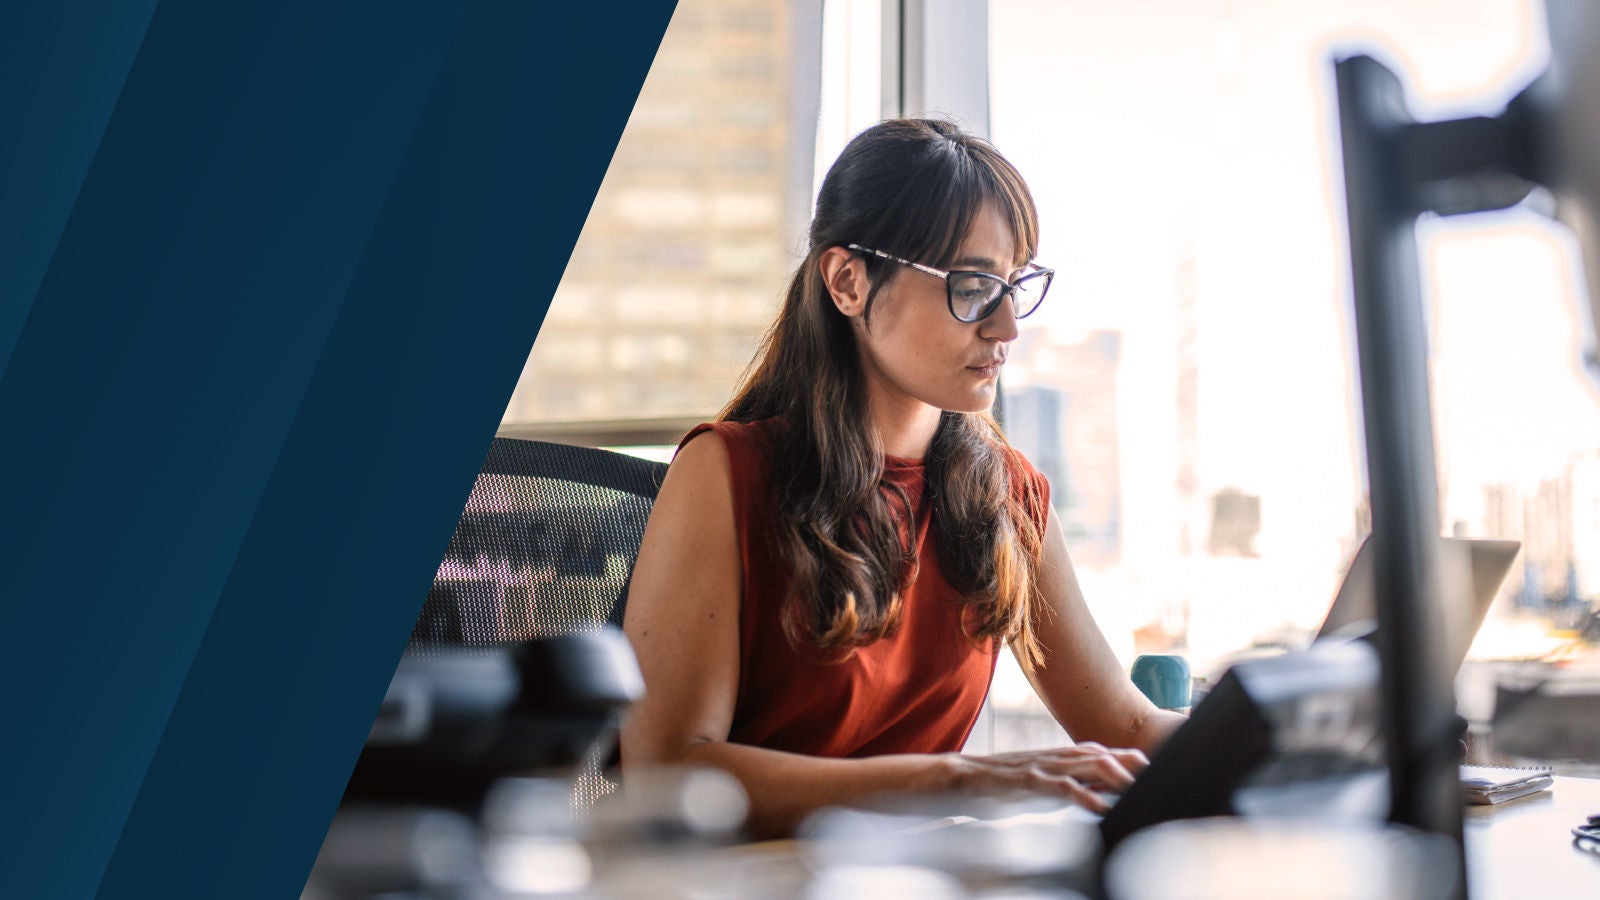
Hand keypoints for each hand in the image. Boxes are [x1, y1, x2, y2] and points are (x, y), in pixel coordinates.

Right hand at [950, 742, 1148, 812]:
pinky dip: (1086, 797)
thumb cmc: (1005, 786)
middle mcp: (1058, 757)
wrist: (964, 779)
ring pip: (1088, 764)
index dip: (1130, 761)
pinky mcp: (1031, 780)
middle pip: (1104, 755)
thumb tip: (1105, 796)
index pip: (1105, 754)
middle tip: (1158, 775)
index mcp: (1063, 758)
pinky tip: (1102, 808)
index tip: (1154, 771)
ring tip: (1138, 788)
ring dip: (1117, 775)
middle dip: (1132, 764)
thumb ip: (1075, 787)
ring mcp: (1045, 766)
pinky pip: (1063, 787)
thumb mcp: (1046, 786)